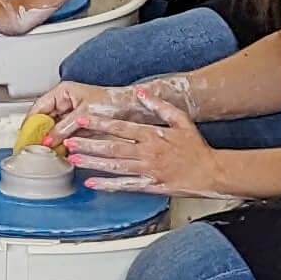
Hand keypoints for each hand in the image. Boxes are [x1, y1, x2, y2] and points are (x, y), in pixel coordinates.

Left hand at [63, 92, 218, 195]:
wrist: (212, 172)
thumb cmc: (196, 148)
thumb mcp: (182, 120)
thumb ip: (160, 106)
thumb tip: (141, 94)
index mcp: (154, 135)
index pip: (121, 126)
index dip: (100, 122)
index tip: (83, 118)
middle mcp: (148, 152)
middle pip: (113, 147)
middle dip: (88, 143)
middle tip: (69, 141)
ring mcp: (148, 170)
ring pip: (114, 166)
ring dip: (92, 162)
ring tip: (74, 159)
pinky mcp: (149, 185)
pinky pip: (125, 185)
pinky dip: (107, 185)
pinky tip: (91, 182)